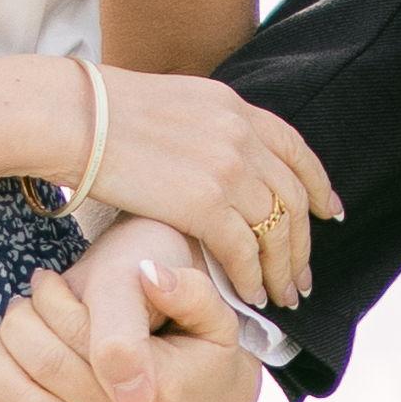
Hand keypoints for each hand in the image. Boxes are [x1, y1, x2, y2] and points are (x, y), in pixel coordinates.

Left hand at [0, 228, 261, 401]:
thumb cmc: (207, 358)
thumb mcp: (216, 320)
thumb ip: (191, 293)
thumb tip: (150, 274)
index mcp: (158, 390)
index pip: (79, 340)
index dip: (50, 302)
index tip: (45, 278)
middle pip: (42, 370)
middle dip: (16, 328)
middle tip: (14, 304)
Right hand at [61, 68, 336, 316]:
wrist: (73, 116)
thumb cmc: (99, 113)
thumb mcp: (171, 104)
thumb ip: (203, 127)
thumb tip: (207, 156)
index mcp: (234, 107)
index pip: (294, 149)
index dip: (316, 184)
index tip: (327, 212)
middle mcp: (240, 135)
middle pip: (292, 197)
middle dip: (303, 244)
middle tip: (303, 278)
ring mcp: (227, 168)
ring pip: (275, 229)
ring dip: (283, 269)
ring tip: (283, 298)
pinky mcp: (204, 202)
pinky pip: (243, 250)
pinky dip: (252, 278)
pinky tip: (251, 296)